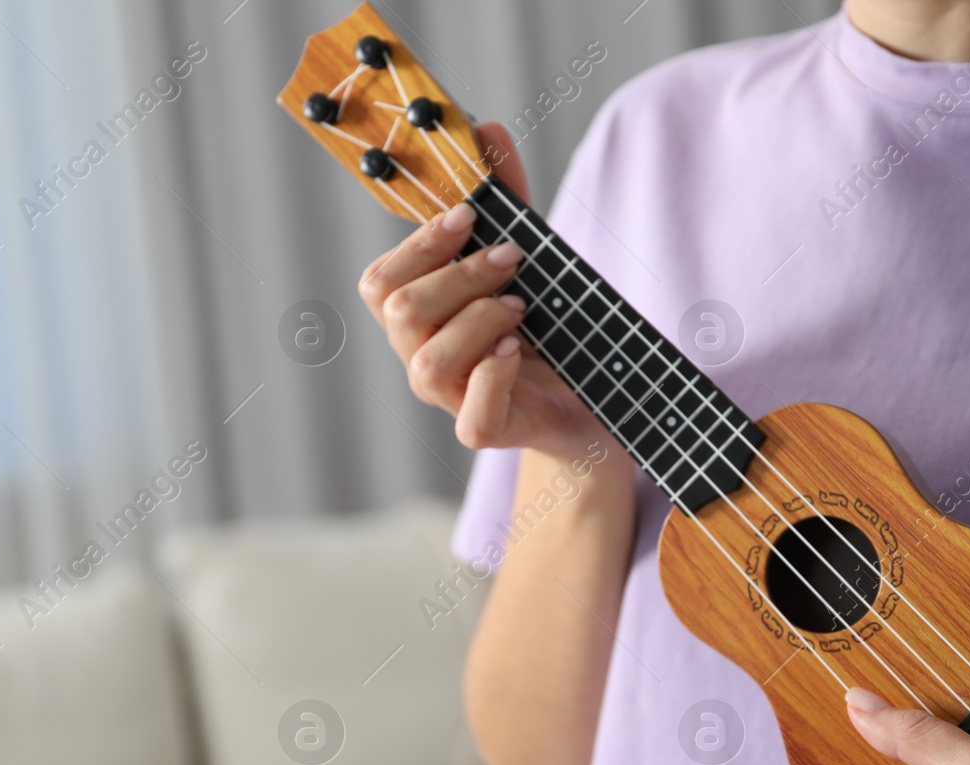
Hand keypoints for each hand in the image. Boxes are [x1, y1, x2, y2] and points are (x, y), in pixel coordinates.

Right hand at [357, 122, 612, 462]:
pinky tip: (517, 350)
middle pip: (399, 312)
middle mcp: (422, 358)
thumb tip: (485, 127)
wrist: (590, 398)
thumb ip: (505, 200)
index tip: (468, 216)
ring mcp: (449, 400)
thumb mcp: (527, 257)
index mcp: (419, 317)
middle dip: (457, 274)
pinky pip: (472, 413)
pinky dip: (493, 374)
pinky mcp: (483, 431)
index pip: (380, 281)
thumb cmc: (545, 328)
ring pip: (427, 363)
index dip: (418, 244)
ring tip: (520, 306)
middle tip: (510, 258)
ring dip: (478, 320)